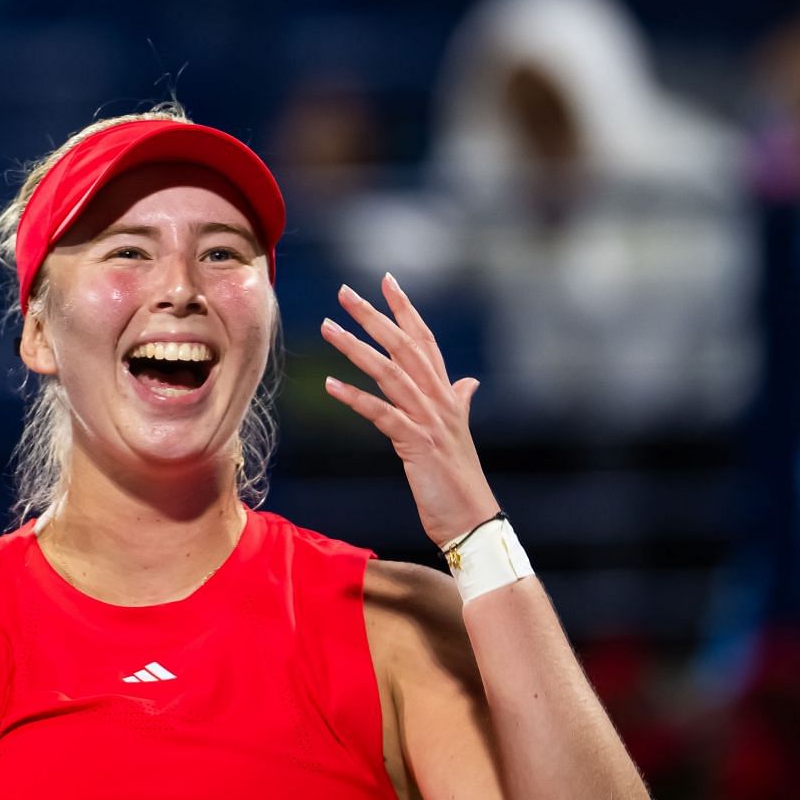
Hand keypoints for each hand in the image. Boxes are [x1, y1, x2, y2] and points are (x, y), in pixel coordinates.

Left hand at [320, 274, 500, 548]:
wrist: (472, 519)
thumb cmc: (458, 479)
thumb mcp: (457, 434)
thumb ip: (460, 403)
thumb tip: (468, 383)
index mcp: (446, 395)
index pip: (425, 340)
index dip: (406, 309)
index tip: (386, 280)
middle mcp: (440, 400)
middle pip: (404, 346)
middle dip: (374, 316)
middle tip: (344, 292)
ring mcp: (429, 420)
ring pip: (390, 373)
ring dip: (356, 348)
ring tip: (327, 328)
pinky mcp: (417, 444)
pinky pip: (381, 414)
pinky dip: (356, 398)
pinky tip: (330, 385)